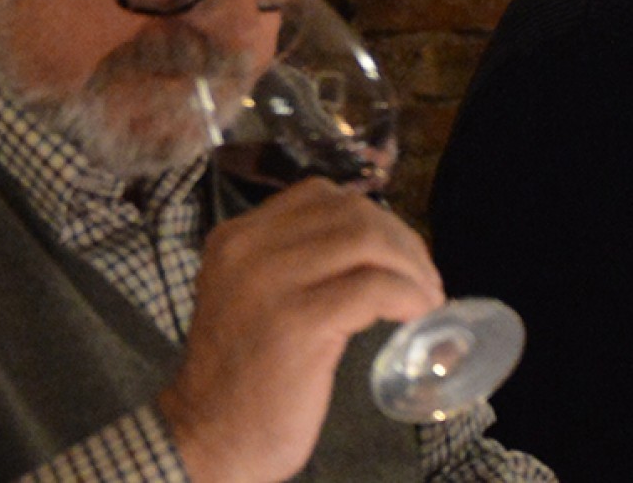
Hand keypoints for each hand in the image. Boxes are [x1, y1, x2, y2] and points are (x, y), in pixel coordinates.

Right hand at [157, 178, 445, 482]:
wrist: (206, 438)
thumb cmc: (239, 378)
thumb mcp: (250, 299)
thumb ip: (290, 266)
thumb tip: (371, 251)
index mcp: (235, 237)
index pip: (319, 195)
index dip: (373, 218)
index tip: (396, 255)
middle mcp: (247, 248)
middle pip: (350, 213)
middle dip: (401, 241)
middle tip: (423, 281)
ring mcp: (270, 282)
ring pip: (366, 240)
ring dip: (411, 267)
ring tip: (426, 299)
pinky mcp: (298, 321)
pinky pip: (374, 287)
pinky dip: (409, 296)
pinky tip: (418, 315)